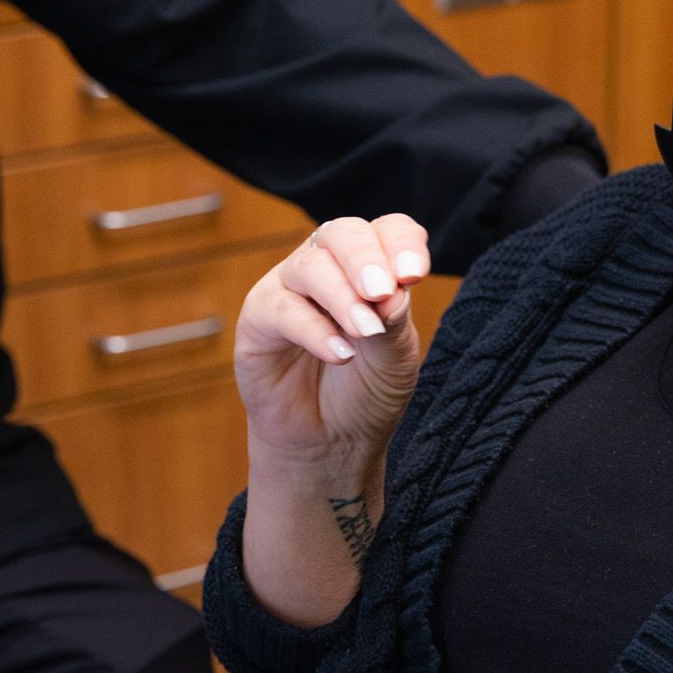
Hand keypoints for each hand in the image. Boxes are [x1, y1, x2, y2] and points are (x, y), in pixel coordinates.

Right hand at [234, 215, 429, 471]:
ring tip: (366, 333)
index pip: (389, 230)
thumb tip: (391, 290)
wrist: (332, 442)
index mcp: (373, 266)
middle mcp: (330, 267)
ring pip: (310, 266)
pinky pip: (281, 308)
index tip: (414, 275)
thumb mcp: (396, 360)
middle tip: (382, 291)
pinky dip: (314, 330)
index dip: (401, 243)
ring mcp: (291, 288)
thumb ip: (394, 322)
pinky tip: (339, 355)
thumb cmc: (368, 392)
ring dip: (342, 297)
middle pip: (343, 234)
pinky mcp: (258, 318)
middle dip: (365, 259)